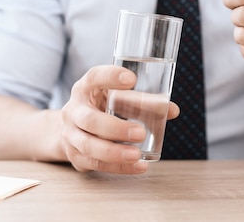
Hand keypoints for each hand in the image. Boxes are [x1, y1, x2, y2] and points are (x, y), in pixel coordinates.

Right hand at [60, 65, 179, 172]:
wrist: (72, 128)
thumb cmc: (102, 107)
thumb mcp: (117, 98)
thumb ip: (143, 102)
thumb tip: (172, 110)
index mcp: (85, 88)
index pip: (95, 77)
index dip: (111, 77)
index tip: (131, 79)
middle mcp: (74, 110)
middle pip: (90, 120)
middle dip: (115, 128)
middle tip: (141, 132)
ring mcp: (71, 135)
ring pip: (89, 146)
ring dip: (115, 152)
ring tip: (137, 154)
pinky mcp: (75, 156)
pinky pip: (96, 164)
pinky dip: (118, 166)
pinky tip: (138, 165)